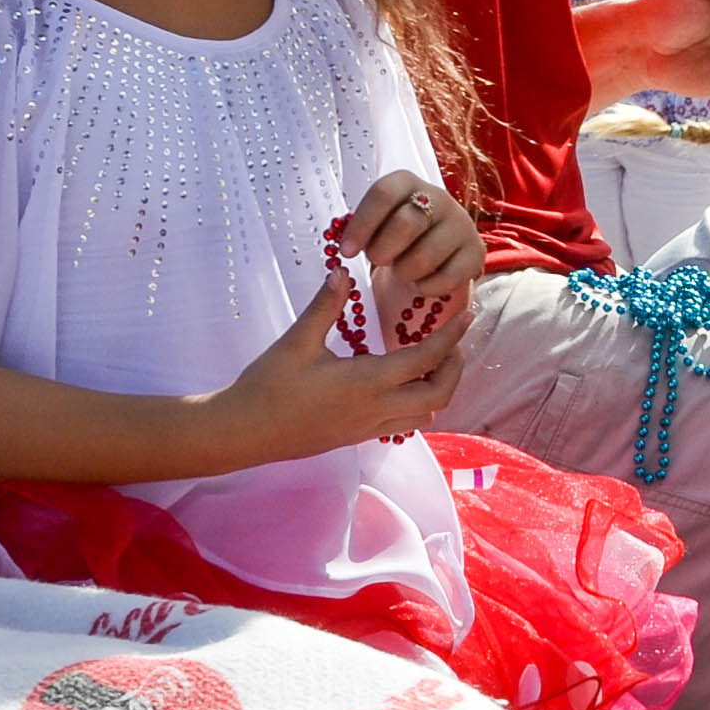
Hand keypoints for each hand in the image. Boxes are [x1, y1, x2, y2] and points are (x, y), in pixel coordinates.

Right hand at [210, 262, 473, 464]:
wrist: (242, 433)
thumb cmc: (267, 386)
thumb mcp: (296, 341)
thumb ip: (325, 306)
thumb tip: (344, 271)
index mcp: (367, 383)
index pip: (425, 360)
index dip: (451, 337)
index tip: (467, 316)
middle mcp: (375, 410)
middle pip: (439, 396)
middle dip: (453, 368)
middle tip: (451, 341)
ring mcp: (367, 429)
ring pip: (425, 415)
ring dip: (437, 389)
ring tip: (430, 360)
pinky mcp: (356, 438)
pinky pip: (403, 425)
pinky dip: (416, 405)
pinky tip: (401, 383)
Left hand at [334, 171, 483, 335]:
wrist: (435, 253)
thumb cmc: (395, 238)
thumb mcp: (375, 226)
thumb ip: (359, 231)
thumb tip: (344, 253)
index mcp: (408, 183)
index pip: (384, 193)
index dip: (362, 224)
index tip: (346, 252)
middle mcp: (440, 197)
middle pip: (406, 223)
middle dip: (383, 251)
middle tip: (378, 262)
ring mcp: (462, 224)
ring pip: (425, 255)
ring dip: (404, 272)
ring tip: (401, 270)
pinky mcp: (477, 252)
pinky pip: (446, 278)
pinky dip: (426, 287)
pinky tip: (419, 284)